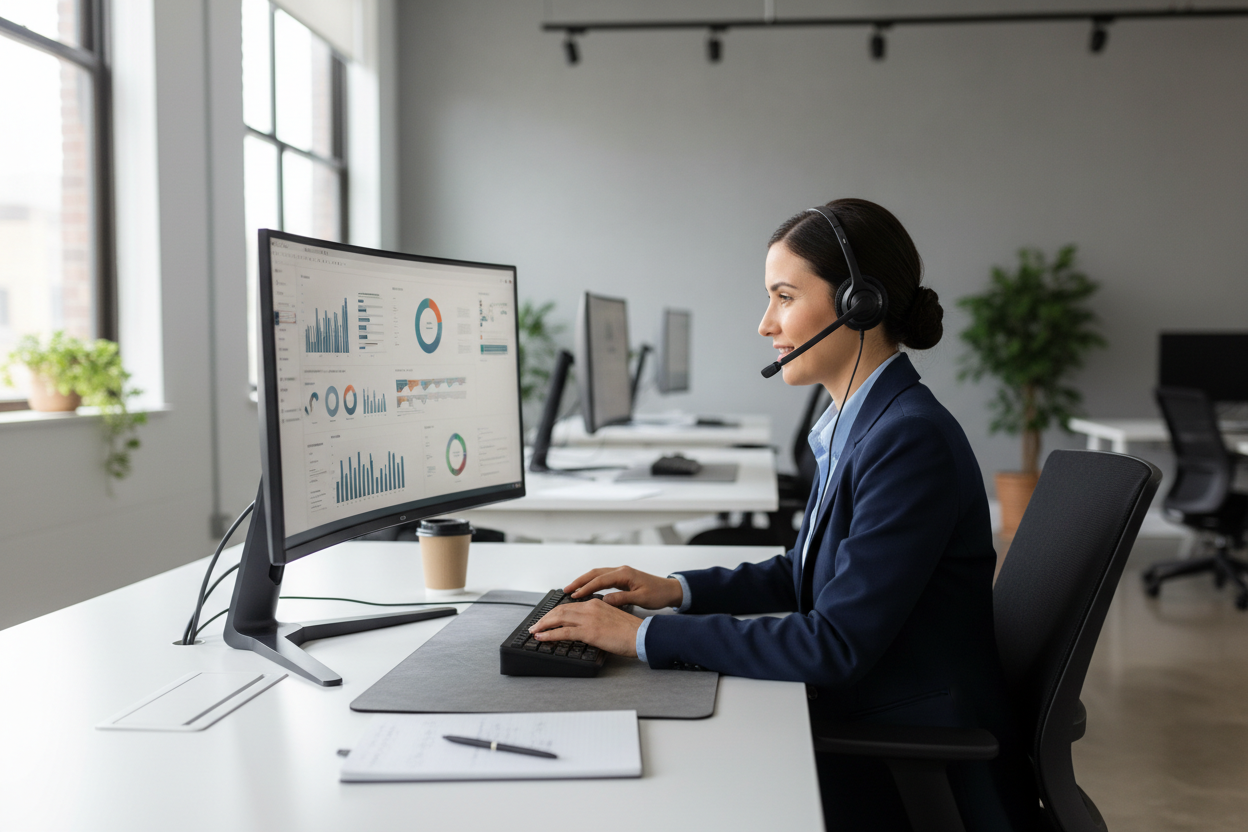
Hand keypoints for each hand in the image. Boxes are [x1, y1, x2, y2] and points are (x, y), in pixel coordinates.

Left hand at [529, 599, 641, 656]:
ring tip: (534, 631)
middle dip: (545, 618)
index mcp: (596, 604)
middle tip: (536, 625)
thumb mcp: (611, 619)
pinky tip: (541, 637)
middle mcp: (590, 607)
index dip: (555, 613)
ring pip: (558, 618)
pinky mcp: (588, 632)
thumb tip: (586, 628)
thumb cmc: (630, 631)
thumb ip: (597, 620)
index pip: (569, 606)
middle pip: (560, 610)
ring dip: (543, 625)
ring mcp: (588, 619)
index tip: (547, 619)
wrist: (641, 635)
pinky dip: (549, 634)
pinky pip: (563, 632)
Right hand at [563, 565, 682, 609]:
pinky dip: (592, 582)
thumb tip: (604, 600)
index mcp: (625, 574)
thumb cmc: (658, 594)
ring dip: (584, 581)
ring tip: (572, 590)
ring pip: (597, 574)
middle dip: (579, 581)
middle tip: (566, 590)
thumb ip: (622, 599)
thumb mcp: (641, 599)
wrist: (670, 590)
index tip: (574, 595)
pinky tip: (587, 589)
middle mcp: (621, 570)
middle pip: (595, 573)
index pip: (600, 580)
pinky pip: (603, 578)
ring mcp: (621, 573)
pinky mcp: (623, 577)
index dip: (585, 588)